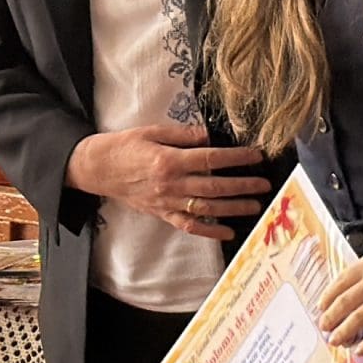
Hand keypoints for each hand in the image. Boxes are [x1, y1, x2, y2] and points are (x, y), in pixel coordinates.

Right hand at [64, 124, 270, 240]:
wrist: (99, 169)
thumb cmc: (125, 146)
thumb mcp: (153, 131)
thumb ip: (183, 134)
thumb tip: (210, 136)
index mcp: (169, 160)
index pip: (211, 159)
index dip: (236, 158)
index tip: (256, 156)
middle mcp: (171, 185)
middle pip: (214, 187)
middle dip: (242, 185)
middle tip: (264, 183)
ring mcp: (167, 202)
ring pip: (206, 209)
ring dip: (233, 209)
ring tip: (255, 205)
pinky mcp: (162, 214)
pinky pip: (189, 226)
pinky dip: (210, 231)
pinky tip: (228, 232)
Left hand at [319, 248, 362, 356]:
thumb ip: (358, 276)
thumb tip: (334, 302)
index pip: (341, 282)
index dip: (327, 297)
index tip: (320, 309)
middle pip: (347, 301)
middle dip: (332, 317)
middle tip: (324, 328)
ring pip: (362, 316)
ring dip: (345, 331)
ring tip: (336, 341)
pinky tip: (361, 349)